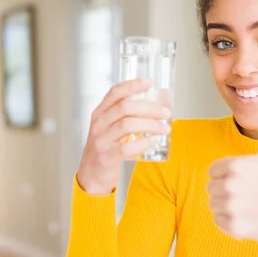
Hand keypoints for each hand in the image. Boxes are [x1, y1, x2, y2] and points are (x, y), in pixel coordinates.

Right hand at [77, 78, 170, 194]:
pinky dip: (143, 143)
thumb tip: (157, 107)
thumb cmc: (106, 148)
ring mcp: (102, 140)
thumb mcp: (109, 127)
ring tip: (165, 128)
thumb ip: (125, 116)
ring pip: (127, 125)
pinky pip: (127, 148)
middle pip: (125, 107)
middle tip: (166, 113)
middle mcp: (99, 124)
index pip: (115, 92)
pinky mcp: (107, 157)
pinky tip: (153, 141)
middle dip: (149, 108)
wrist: (92, 174)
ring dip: (151, 125)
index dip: (133, 85)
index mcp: (100, 113)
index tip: (150, 82)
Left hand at [207, 101, 257, 248]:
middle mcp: (231, 185)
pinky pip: (218, 221)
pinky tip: (248, 218)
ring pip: (213, 204)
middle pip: (211, 187)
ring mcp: (232, 207)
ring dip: (227, 206)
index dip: (228, 173)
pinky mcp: (233, 227)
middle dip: (227, 189)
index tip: (246, 178)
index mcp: (236, 165)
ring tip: (249, 205)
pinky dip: (230, 222)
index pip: (213, 169)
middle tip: (250, 193)